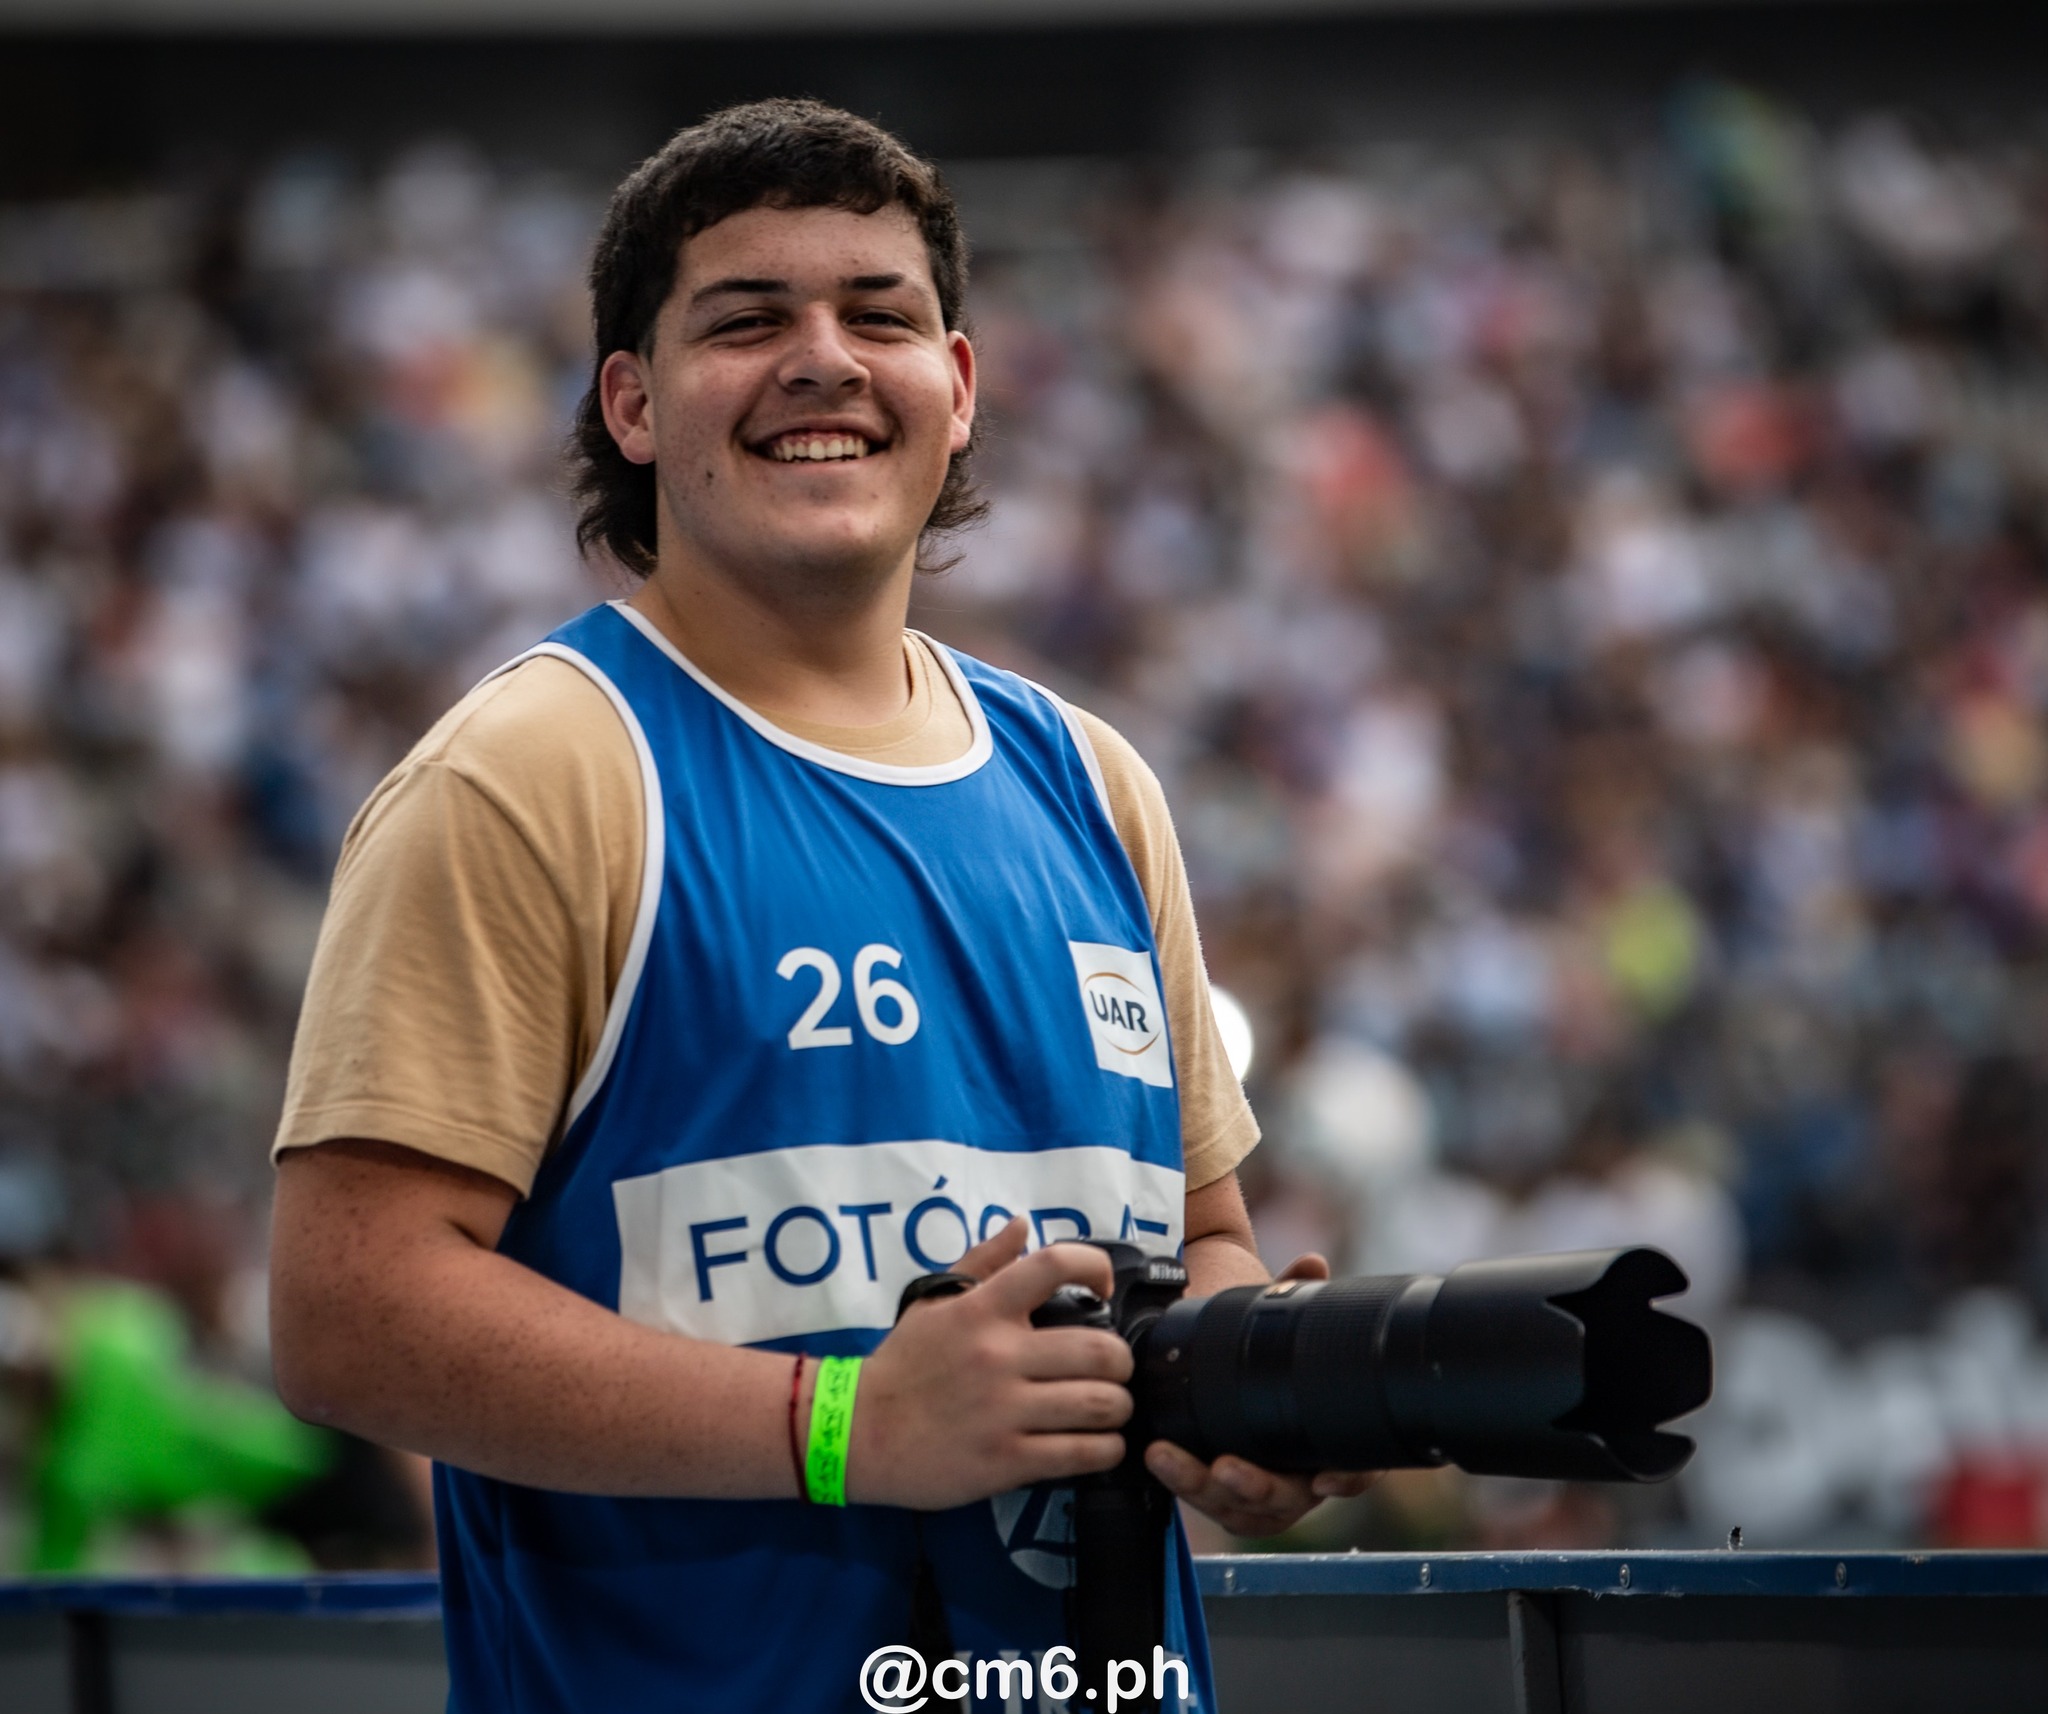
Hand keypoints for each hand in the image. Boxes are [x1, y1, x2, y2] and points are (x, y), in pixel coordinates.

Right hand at [846, 1218, 1134, 1510]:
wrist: (857, 1432)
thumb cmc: (903, 1364)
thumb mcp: (935, 1303)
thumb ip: (983, 1262)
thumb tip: (1022, 1224)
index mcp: (982, 1310)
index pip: (1053, 1265)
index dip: (1095, 1266)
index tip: (1104, 1287)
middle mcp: (999, 1356)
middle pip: (1099, 1350)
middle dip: (1121, 1362)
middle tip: (1114, 1369)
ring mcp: (1004, 1412)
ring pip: (1100, 1405)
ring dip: (1119, 1407)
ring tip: (1112, 1409)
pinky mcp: (1006, 1462)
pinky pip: (1081, 1454)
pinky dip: (1105, 1449)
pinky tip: (1101, 1445)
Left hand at [1143, 1249, 1377, 1538]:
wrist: (1240, 1361)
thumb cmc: (1274, 1348)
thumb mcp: (1284, 1318)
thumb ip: (1297, 1290)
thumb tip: (1311, 1264)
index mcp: (1337, 1440)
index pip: (1357, 1468)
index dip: (1347, 1478)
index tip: (1326, 1478)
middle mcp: (1306, 1473)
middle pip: (1289, 1501)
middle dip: (1256, 1489)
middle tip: (1226, 1468)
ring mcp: (1266, 1488)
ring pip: (1243, 1510)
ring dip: (1204, 1490)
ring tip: (1168, 1458)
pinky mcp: (1226, 1491)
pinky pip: (1211, 1502)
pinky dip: (1186, 1486)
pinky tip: (1162, 1460)